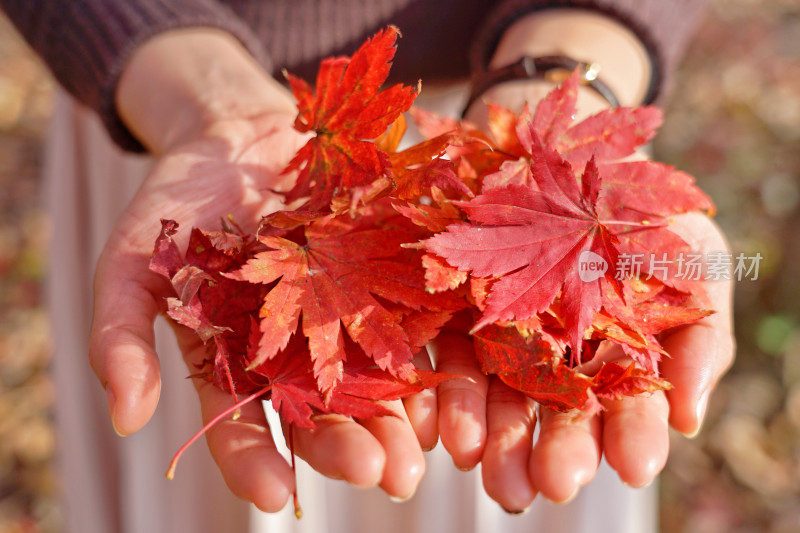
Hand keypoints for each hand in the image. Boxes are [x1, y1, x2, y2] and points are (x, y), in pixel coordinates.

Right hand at [88, 31, 426, 510]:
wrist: (238, 134)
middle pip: (322, 412)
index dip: (253, 462)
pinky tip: (450, 376)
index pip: (241, 425)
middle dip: (350, 447)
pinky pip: (410, 315)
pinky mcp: (383, 274)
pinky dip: (430, 346)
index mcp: (235, 360)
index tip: (273, 496)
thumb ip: (121, 335)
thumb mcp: (131, 261)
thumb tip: (126, 420)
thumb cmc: (177, 203)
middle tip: (382, 475)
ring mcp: (342, 315)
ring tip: (424, 448)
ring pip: (374, 376)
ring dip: (401, 416)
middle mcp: (295, 351)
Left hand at [442, 9, 734, 511]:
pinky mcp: (448, 313)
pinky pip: (437, 356)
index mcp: (613, 360)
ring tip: (482, 461)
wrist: (566, 150)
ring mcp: (497, 339)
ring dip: (488, 433)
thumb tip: (690, 423)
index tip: (633, 466)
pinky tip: (434, 421)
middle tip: (549, 485)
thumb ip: (700, 340)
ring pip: (492, 396)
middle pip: (552, 416)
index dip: (631, 436)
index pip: (626, 410)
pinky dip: (436, 390)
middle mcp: (552, 361)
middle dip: (552, 451)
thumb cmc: (641, 209)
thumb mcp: (694, 259)